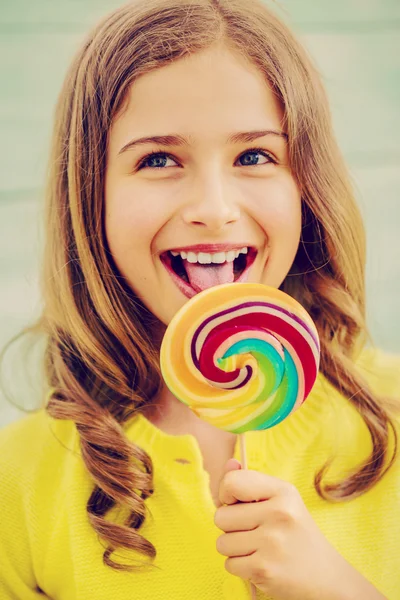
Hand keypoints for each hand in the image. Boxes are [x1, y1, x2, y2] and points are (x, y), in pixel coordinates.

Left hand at [214, 459, 386, 599]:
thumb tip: (229, 463)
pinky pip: (229, 564)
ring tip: (258, 549)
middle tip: (254, 531)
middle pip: (221, 516)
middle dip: (231, 527)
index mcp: (283, 492)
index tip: (236, 504)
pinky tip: (261, 564)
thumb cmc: (296, 534)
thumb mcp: (283, 501)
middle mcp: (279, 513)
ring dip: (235, 549)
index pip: (232, 482)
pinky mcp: (265, 569)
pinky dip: (241, 568)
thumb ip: (252, 481)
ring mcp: (272, 542)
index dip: (226, 494)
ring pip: (222, 543)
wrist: (327, 578)